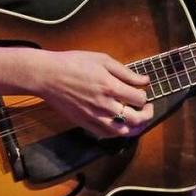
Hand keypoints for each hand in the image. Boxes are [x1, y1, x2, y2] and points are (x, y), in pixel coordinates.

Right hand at [28, 50, 153, 137]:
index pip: (139, 99)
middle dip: (147, 115)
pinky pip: (106, 135)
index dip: (145, 96)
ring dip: (135, 128)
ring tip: (138, 120)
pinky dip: (117, 133)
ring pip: (122, 132)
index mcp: (110, 87)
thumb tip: (144, 81)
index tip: (143, 92)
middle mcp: (104, 105)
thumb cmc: (74, 63)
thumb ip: (126, 72)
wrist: (48, 75)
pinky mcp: (84, 123)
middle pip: (135, 119)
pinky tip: (120, 126)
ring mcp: (94, 117)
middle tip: (148, 108)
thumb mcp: (102, 60)